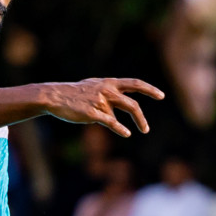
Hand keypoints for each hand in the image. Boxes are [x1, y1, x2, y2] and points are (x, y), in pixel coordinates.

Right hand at [40, 77, 164, 137]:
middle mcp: (108, 90)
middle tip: (146, 129)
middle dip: (141, 116)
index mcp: (109, 83)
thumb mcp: (93, 88)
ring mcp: (101, 101)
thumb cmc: (74, 94)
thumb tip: (116, 106)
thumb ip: (107, 93)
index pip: (134, 84)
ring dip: (139, 121)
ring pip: (128, 109)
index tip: (161, 96)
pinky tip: (126, 133)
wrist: (55, 97)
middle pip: (132, 102)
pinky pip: (111, 122)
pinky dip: (120, 128)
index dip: (149, 89)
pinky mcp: (93, 113)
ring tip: (142, 130)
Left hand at [160, 0, 215, 127]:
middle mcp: (193, 19)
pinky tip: (196, 92)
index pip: (201, 58)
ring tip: (200, 111)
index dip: (205, 83)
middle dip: (195, 90)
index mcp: (210, 20)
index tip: (209, 106)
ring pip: (179, 59)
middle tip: (202, 117)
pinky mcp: (185, 12)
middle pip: (187, 62)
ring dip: (188, 86)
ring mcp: (185, 15)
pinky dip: (186, 73)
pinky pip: (178, 48)